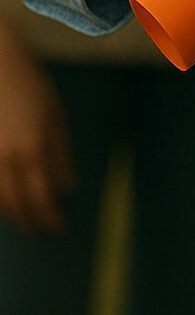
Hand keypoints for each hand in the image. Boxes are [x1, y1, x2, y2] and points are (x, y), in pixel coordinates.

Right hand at [0, 26, 74, 232]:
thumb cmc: (30, 85)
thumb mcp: (55, 115)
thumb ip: (61, 153)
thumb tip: (69, 187)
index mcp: (32, 150)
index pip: (43, 198)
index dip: (51, 216)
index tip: (59, 226)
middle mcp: (6, 161)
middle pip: (17, 205)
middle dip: (30, 220)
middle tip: (41, 229)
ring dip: (12, 213)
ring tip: (24, 216)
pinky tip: (6, 199)